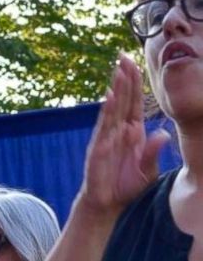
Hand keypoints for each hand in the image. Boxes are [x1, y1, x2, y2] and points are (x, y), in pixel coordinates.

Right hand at [78, 54, 168, 217]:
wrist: (107, 205)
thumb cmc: (125, 187)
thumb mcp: (147, 170)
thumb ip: (152, 152)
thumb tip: (161, 134)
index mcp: (131, 133)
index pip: (135, 103)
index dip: (136, 84)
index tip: (136, 63)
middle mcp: (118, 132)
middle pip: (122, 100)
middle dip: (124, 78)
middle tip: (124, 55)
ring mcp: (107, 139)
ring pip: (113, 109)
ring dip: (116, 89)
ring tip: (119, 70)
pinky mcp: (99, 150)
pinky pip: (103, 128)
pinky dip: (106, 113)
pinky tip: (109, 98)